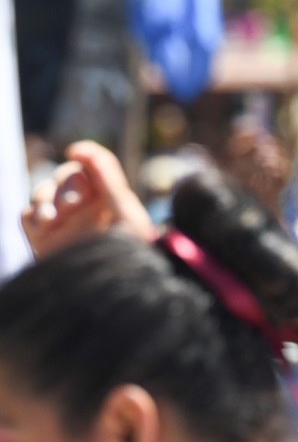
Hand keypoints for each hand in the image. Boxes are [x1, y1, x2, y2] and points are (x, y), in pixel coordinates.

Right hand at [22, 141, 152, 258]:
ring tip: (53, 220)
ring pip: (43, 192)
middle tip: (71, 206)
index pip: (93, 166)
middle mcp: (86, 208)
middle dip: (66, 186)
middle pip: (66, 176)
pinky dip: (34, 218)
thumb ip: (108, 179)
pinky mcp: (42, 237)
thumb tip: (80, 149)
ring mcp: (62, 222)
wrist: (107, 293)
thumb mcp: (125, 215)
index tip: (77, 153)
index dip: (86, 157)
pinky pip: (27, 215)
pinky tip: (46, 228)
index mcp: (110, 199)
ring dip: (46, 200)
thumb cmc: (126, 256)